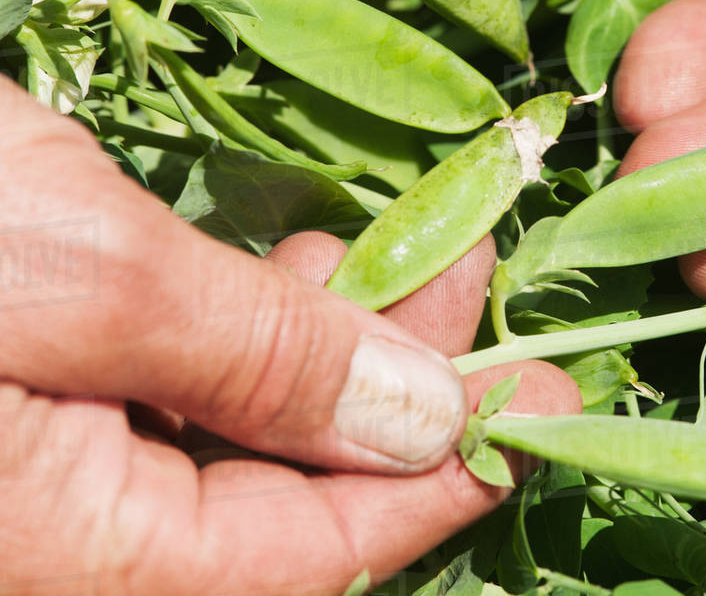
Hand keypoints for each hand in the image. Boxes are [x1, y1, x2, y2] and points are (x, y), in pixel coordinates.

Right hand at [0, 78, 579, 594]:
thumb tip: (426, 421)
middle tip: (481, 283)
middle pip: (279, 498)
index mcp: (71, 554)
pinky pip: (176, 387)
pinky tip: (306, 267)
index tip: (545, 410)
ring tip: (411, 254)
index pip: (304, 561)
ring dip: (336, 345)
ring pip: (234, 434)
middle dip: (400, 391)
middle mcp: (58, 535)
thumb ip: (265, 363)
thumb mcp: (95, 279)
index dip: (439, 488)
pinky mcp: (33, 380)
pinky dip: (257, 330)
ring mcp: (42, 461)